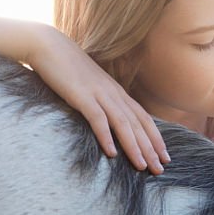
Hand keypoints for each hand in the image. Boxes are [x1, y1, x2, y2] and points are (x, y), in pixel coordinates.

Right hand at [23, 23, 168, 173]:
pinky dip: (106, 137)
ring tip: (141, 166)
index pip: (143, 118)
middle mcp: (113, 93)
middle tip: (160, 169)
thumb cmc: (68, 67)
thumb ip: (103, 99)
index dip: (155, 138)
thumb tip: (110, 118)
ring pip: (123, 123)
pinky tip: (111, 153)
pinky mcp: (81, 96)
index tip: (164, 157)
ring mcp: (98, 94)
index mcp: (117, 92)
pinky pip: (98, 119)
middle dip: (150, 148)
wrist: (49, 45)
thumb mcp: (92, 85)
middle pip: (137, 124)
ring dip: (134, 146)